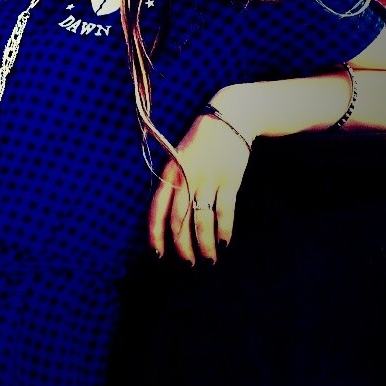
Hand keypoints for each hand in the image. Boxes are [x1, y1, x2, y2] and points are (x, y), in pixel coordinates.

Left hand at [148, 111, 251, 264]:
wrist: (229, 120)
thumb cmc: (201, 144)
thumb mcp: (179, 160)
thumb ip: (174, 186)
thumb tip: (171, 221)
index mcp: (169, 173)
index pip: (156, 210)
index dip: (155, 234)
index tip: (158, 255)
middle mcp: (185, 178)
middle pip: (179, 221)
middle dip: (183, 247)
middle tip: (189, 265)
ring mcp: (208, 179)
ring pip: (202, 221)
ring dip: (205, 245)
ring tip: (209, 261)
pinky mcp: (229, 180)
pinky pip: (224, 212)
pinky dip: (225, 231)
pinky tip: (225, 243)